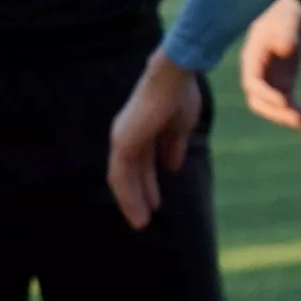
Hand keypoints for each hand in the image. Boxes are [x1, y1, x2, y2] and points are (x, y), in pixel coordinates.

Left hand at [103, 56, 207, 230]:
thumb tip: (172, 168)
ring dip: (131, 202)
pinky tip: (137, 211)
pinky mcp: (123, 143)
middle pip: (129, 173)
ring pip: (121, 179)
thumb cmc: (180, 95)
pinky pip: (120, 176)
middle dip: (138, 196)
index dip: (147, 184)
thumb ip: (172, 148)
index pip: (140, 164)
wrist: (174, 77)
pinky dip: (127, 196)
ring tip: (140, 223)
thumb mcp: (179, 128)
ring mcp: (122, 139)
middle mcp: (126, 136)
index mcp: (140, 131)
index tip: (156, 202)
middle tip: (144, 218)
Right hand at [234, 0, 300, 134]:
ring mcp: (269, 81)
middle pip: (259, 102)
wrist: (288, 13)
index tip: (285, 101)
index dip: (266, 94)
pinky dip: (299, 113)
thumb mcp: (287, 20)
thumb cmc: (285, 14)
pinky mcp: (283, 85)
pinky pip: (288, 104)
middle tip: (299, 119)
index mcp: (252, 59)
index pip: (253, 83)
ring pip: (274, 108)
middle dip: (278, 113)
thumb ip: (286, 33)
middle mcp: (257, 74)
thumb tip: (287, 49)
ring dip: (291, 118)